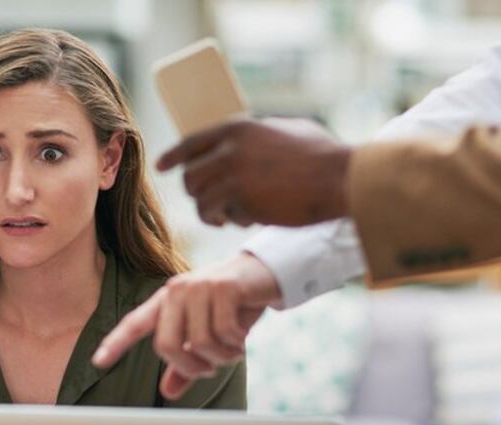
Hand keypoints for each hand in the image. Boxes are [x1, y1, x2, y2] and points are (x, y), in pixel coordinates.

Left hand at [92, 253, 279, 398]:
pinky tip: (242, 338)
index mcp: (165, 301)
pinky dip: (235, 344)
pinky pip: (223, 332)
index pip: (135, 323)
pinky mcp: (223, 287)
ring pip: (199, 343)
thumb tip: (167, 392)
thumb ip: (186, 363)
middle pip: (166, 346)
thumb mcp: (206, 334)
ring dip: (220, 357)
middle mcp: (176, 291)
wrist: (264, 274)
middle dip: (190, 368)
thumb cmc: (231, 307)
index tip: (98, 362)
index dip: (116, 343)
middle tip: (209, 370)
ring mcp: (198, 286)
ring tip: (232, 351)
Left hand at [158, 118, 350, 226]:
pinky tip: (243, 221)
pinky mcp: (242, 201)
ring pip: (200, 200)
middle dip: (197, 193)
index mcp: (237, 128)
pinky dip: (228, 221)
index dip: (173, 156)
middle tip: (212, 203)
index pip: (191, 142)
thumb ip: (258, 136)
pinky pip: (220, 215)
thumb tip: (242, 142)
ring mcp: (234, 176)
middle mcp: (229, 150)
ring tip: (226, 217)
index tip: (161, 167)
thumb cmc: (322, 155)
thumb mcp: (285, 130)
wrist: (339, 178)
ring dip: (211, 212)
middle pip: (190, 177)